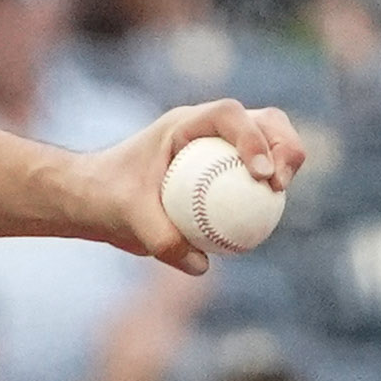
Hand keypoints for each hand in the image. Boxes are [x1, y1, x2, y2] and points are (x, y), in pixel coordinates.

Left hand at [80, 99, 305, 277]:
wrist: (95, 199)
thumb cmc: (105, 197)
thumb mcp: (127, 218)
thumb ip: (161, 239)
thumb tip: (203, 265)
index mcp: (184, 125)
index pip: (228, 114)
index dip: (251, 137)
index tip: (259, 174)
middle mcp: (208, 130)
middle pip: (263, 120)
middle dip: (284, 144)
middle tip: (280, 185)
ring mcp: (220, 148)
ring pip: (269, 143)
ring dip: (286, 163)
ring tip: (279, 196)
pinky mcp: (225, 171)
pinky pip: (255, 179)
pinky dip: (267, 194)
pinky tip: (265, 221)